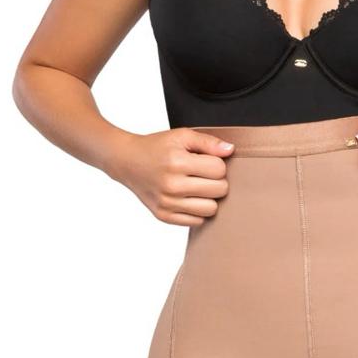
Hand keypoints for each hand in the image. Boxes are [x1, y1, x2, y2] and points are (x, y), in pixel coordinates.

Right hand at [107, 128, 233, 225]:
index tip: (206, 161)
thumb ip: (208, 141)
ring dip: (209, 199)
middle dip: (217, 181)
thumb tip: (230, 150)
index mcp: (177, 162)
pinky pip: (197, 222)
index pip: (219, 169)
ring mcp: (167, 203)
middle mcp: (172, 185)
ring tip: (198, 188)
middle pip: (220, 190)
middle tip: (204, 175)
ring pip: (211, 209)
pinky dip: (197, 211)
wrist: (127, 161)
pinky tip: (189, 199)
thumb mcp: (182, 136)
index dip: (218, 164)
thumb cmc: (157, 148)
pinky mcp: (164, 216)